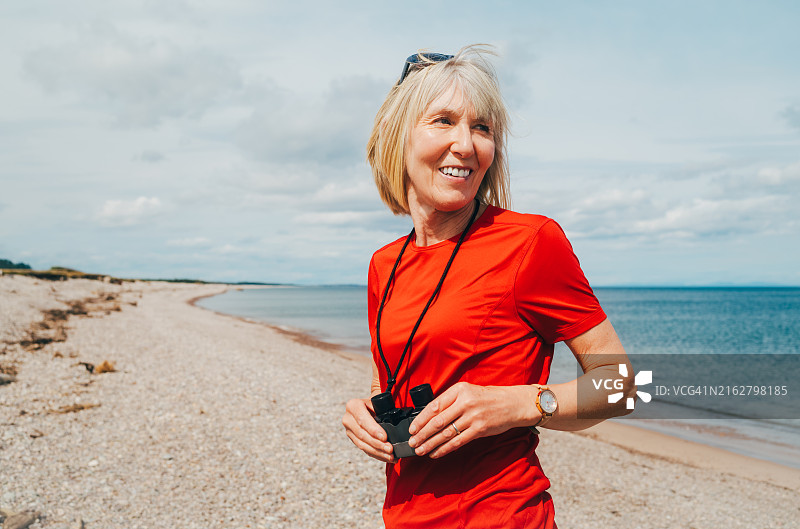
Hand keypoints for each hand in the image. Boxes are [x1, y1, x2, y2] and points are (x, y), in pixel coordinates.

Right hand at [342, 397, 395, 462]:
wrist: (368, 407)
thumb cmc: (376, 404)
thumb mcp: (378, 403)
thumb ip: (382, 411)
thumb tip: (393, 425)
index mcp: (353, 406)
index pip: (362, 420)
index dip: (373, 430)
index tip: (384, 437)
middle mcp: (348, 419)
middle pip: (362, 434)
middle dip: (377, 444)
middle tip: (390, 449)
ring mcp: (349, 431)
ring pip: (363, 444)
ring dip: (378, 452)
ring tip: (390, 456)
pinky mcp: (353, 440)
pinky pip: (364, 449)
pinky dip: (376, 455)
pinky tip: (386, 458)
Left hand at [407, 382, 533, 458]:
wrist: (512, 403)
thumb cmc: (488, 398)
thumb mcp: (468, 392)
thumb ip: (450, 401)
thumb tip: (429, 417)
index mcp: (459, 390)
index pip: (434, 406)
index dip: (421, 419)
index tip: (412, 428)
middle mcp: (465, 402)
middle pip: (438, 421)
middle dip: (422, 434)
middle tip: (412, 442)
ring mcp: (473, 416)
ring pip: (446, 433)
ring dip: (431, 443)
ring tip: (420, 450)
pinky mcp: (479, 429)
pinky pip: (458, 441)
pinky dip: (445, 449)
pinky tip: (436, 453)